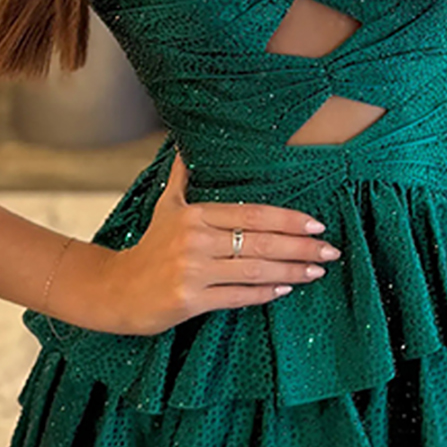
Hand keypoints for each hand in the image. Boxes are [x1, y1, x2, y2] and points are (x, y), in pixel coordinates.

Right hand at [72, 148, 341, 336]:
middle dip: (301, 247)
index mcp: (194, 215)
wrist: (116, 290)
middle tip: (331, 251)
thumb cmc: (148, 249)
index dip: (288, 220)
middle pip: (260, 242)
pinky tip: (286, 289)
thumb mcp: (164, 208)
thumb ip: (180, 178)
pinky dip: (264, 293)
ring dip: (291, 271)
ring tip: (317, 271)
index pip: (252, 214)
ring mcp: (192, 271)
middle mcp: (194, 240)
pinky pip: (237, 296)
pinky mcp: (189, 300)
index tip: (317, 225)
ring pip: (254, 270)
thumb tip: (183, 147)